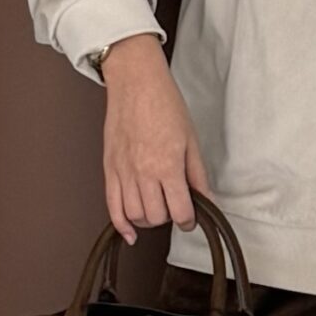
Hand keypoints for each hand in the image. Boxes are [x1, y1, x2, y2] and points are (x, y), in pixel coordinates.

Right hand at [99, 34, 210, 244]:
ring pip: (135, 215)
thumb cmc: (164, 104)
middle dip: (169, 217)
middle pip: (156, 217)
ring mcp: (123, 172)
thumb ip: (197, 175)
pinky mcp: (109, 168)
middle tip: (175, 206)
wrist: (135, 82)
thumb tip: (207, 200)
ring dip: (148, 219)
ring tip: (157, 208)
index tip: (192, 217)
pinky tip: (130, 232)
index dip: (189, 220)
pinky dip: (121, 224)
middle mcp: (143, 173)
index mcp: (167, 166)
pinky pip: (112, 206)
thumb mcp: (191, 140)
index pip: (180, 211)